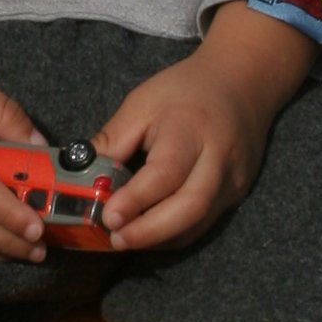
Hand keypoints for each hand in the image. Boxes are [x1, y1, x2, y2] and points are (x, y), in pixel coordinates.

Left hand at [91, 5, 313, 253]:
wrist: (243, 82)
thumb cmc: (185, 90)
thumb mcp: (142, 102)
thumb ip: (113, 139)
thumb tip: (79, 175)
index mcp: (191, 128)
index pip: (166, 172)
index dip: (137, 199)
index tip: (108, 217)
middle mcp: (219, 158)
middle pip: (191, 207)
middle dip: (151, 231)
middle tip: (115, 239)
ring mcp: (234, 179)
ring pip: (199, 224)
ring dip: (160, 239)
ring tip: (126, 239)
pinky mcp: (238, 193)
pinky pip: (205, 223)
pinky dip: (174, 234)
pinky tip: (149, 233)